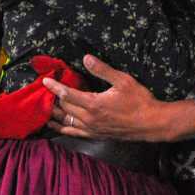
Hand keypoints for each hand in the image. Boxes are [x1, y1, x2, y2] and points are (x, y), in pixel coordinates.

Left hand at [43, 55, 171, 141]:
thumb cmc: (139, 100)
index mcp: (93, 104)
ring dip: (55, 115)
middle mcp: (89, 118)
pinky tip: (58, 126)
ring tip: (45, 109)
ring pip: (66, 122)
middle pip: (65, 108)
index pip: (67, 94)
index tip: (45, 81)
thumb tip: (86, 58)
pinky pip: (74, 133)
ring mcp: (92, 129)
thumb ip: (102, 70)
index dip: (55, 87)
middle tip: (46, 91)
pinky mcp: (96, 135)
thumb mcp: (122, 80)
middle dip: (54, 99)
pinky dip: (63, 128)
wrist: (150, 123)